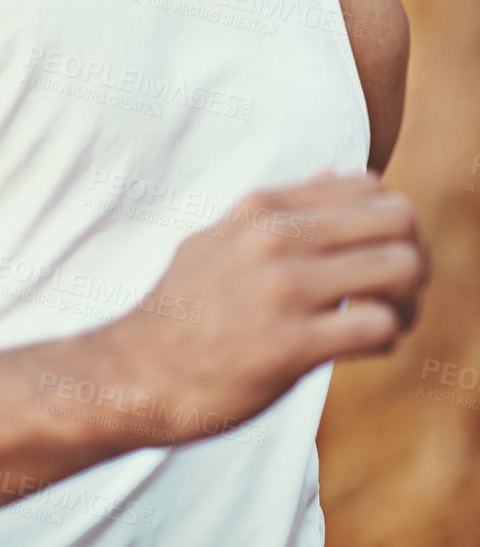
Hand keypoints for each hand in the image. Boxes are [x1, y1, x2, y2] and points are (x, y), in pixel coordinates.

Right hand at [105, 170, 428, 442]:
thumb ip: (276, 209)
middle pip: (398, 220)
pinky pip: (380, 326)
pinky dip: (390, 337)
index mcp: (260, 209)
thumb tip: (332, 171)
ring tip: (389, 319)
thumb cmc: (180, 313)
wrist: (135, 374)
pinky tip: (367, 347)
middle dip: (412, 256)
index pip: (368, 186)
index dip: (389, 221)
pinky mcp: (292, 345)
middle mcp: (274, 240)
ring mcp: (283, 291)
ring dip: (409, 300)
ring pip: (401, 268)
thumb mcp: (217, 240)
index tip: (374, 254)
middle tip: (396, 289)